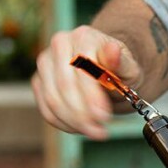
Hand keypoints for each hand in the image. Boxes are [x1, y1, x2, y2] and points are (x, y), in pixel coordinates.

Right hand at [31, 25, 142, 139]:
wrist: (106, 68)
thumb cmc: (119, 69)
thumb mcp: (128, 67)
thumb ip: (121, 61)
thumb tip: (112, 50)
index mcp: (84, 36)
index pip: (82, 69)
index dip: (92, 96)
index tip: (104, 117)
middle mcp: (59, 43)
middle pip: (65, 86)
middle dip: (83, 114)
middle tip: (100, 131)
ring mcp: (45, 62)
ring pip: (53, 100)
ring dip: (73, 122)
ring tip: (94, 131)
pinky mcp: (38, 80)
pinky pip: (45, 108)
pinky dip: (63, 123)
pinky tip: (80, 128)